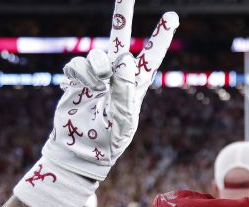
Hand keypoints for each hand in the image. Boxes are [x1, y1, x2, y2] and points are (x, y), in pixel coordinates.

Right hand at [42, 1, 178, 181]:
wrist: (80, 152)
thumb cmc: (108, 141)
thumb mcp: (123, 121)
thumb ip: (125, 90)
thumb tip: (124, 58)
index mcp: (136, 85)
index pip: (151, 56)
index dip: (160, 36)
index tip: (171, 16)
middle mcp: (117, 74)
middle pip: (120, 37)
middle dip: (122, 13)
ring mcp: (96, 74)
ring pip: (96, 53)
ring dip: (96, 68)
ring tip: (97, 87)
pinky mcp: (76, 77)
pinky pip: (77, 63)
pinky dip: (80, 76)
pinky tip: (81, 90)